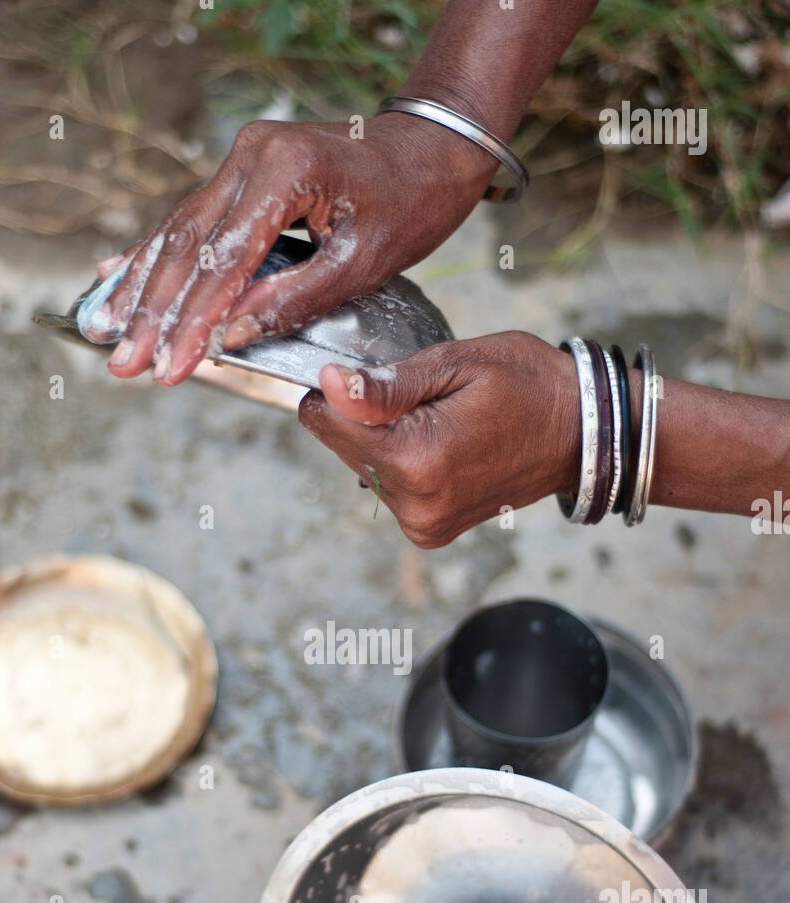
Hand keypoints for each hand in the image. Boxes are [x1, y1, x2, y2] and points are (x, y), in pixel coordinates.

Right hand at [92, 113, 495, 385]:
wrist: (430, 149)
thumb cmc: (409, 204)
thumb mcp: (362, 262)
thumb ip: (295, 297)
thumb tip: (233, 334)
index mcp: (284, 171)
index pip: (223, 260)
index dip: (191, 322)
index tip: (168, 368)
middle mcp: (251, 155)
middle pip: (188, 246)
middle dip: (154, 313)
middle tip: (125, 365)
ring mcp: (242, 158)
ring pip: (178, 232)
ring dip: (142, 287)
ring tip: (107, 333)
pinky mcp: (242, 170)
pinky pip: (190, 219)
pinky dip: (154, 255)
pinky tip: (114, 278)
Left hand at [299, 332, 581, 547]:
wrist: (583, 435)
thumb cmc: (529, 386)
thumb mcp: (457, 364)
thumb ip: (386, 384)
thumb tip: (326, 385)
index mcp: (417, 461)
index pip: (328, 424)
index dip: (336, 390)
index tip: (368, 374)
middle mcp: (415, 505)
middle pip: (345, 448)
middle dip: (367, 417)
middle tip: (423, 395)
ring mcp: (424, 524)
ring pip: (365, 468)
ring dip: (386, 440)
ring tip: (441, 420)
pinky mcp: (430, 531)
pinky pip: (391, 488)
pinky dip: (404, 463)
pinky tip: (443, 444)